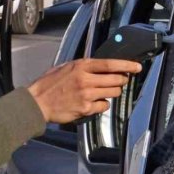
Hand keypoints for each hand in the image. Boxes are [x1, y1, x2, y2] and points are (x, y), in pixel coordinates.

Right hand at [27, 58, 141, 123]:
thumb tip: (101, 66)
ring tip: (102, 92)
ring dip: (112, 92)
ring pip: (112, 93)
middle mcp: (85, 79)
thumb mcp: (65, 67)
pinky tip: (93, 103)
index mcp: (81, 66)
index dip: (126, 65)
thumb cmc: (49, 84)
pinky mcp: (85, 109)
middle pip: (115, 79)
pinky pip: (104, 106)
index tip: (137, 67)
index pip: (110, 64)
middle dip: (122, 80)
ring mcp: (86, 95)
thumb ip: (83, 66)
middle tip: (121, 81)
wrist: (37, 102)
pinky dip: (102, 105)